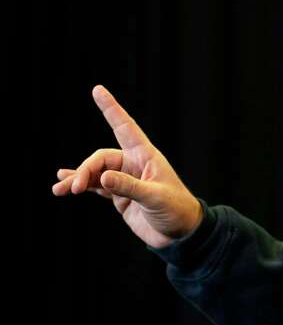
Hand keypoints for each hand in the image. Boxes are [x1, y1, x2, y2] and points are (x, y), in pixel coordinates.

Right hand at [52, 85, 202, 248]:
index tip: (98, 90)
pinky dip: (80, 185)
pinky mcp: (120, 196)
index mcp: (146, 156)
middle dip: (84, 170)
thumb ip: (128, 187)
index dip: (111, 108)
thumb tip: (101, 177)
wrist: (180, 234)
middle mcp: (134, 164)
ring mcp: (125, 180)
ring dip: (77, 179)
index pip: (125, 127)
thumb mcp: (154, 198)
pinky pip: (95, 186)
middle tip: (73, 188)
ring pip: (95, 173)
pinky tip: (64, 186)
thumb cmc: (176, 211)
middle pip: (101, 158)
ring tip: (59, 190)